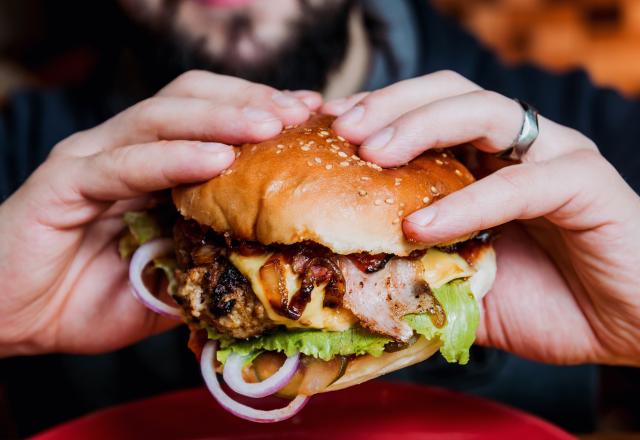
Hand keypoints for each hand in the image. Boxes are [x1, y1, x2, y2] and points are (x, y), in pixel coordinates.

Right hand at [0, 70, 320, 356]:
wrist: (13, 319)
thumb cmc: (89, 299)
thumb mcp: (170, 285)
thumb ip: (208, 266)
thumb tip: (271, 266)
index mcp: (153, 167)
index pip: (212, 120)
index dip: (260, 113)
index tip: (312, 120)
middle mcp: (125, 150)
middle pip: (192, 98)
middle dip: (251, 101)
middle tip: (300, 113)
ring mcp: (94, 159)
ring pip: (163, 117)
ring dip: (221, 117)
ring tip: (271, 125)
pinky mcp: (66, 181)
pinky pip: (126, 162)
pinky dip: (173, 157)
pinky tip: (216, 159)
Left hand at [324, 71, 639, 365]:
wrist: (626, 327)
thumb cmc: (546, 302)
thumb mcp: (463, 285)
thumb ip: (419, 273)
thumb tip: (353, 282)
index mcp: (486, 159)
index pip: (423, 113)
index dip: (375, 114)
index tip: (326, 129)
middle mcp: (519, 146)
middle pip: (447, 92)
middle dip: (389, 105)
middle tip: (342, 130)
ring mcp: (553, 156)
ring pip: (483, 111)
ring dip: (421, 126)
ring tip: (372, 154)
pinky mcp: (584, 182)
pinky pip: (519, 183)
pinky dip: (467, 202)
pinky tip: (422, 224)